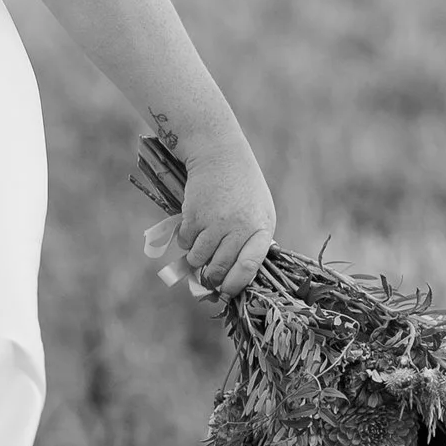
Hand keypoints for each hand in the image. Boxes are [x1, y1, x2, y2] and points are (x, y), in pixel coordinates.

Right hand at [145, 129, 273, 300]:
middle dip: (210, 277)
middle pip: (219, 268)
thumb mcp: (259, 212)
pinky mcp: (193, 215)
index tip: (226, 291)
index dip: (235, 284)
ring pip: (199, 259)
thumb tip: (236, 274)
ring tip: (199, 249)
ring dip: (196, 259)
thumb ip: (253, 240)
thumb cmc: (243, 187)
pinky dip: (186, 241)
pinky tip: (194, 227)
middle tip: (207, 278)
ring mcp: (214, 222)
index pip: (248, 266)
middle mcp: (238, 227)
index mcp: (260, 228)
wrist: (219, 154)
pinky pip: (185, 242)